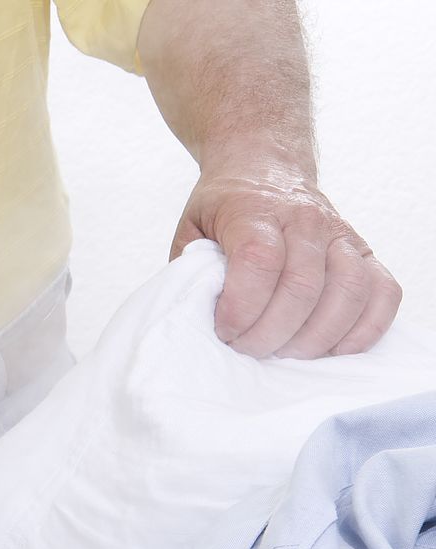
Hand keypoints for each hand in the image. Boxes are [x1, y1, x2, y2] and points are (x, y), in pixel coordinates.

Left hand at [170, 167, 401, 358]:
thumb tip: (196, 317)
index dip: (241, 308)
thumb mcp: (192, 229)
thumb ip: (191, 270)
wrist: (263, 168)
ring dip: (314, 339)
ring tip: (283, 353)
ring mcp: (341, 234)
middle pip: (302, 287)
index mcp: (255, 211)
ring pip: (348, 293)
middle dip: (270, 335)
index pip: (259, 261)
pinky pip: (384, 293)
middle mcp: (305, 220)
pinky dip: (364, 329)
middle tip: (246, 349)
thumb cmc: (225, 207)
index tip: (224, 331)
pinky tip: (332, 349)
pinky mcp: (365, 251)